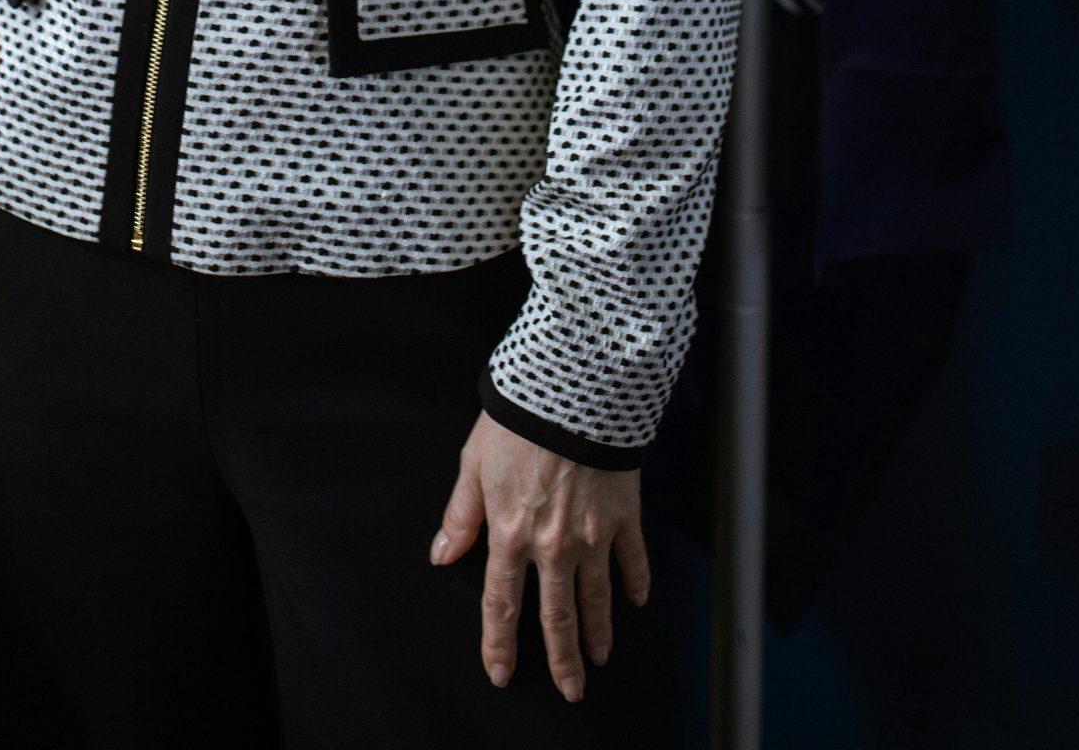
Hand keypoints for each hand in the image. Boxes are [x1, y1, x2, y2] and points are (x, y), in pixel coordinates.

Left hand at [430, 412, 649, 700]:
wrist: (571, 389)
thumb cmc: (517, 421)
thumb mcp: (474, 464)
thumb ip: (461, 515)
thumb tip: (442, 554)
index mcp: (511, 534)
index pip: (502, 604)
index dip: (499, 643)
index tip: (502, 674)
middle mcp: (552, 545)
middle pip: (556, 616)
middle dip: (562, 659)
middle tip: (570, 690)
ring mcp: (592, 533)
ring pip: (596, 597)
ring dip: (598, 632)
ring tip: (600, 657)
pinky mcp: (623, 514)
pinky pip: (632, 558)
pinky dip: (635, 581)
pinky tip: (636, 600)